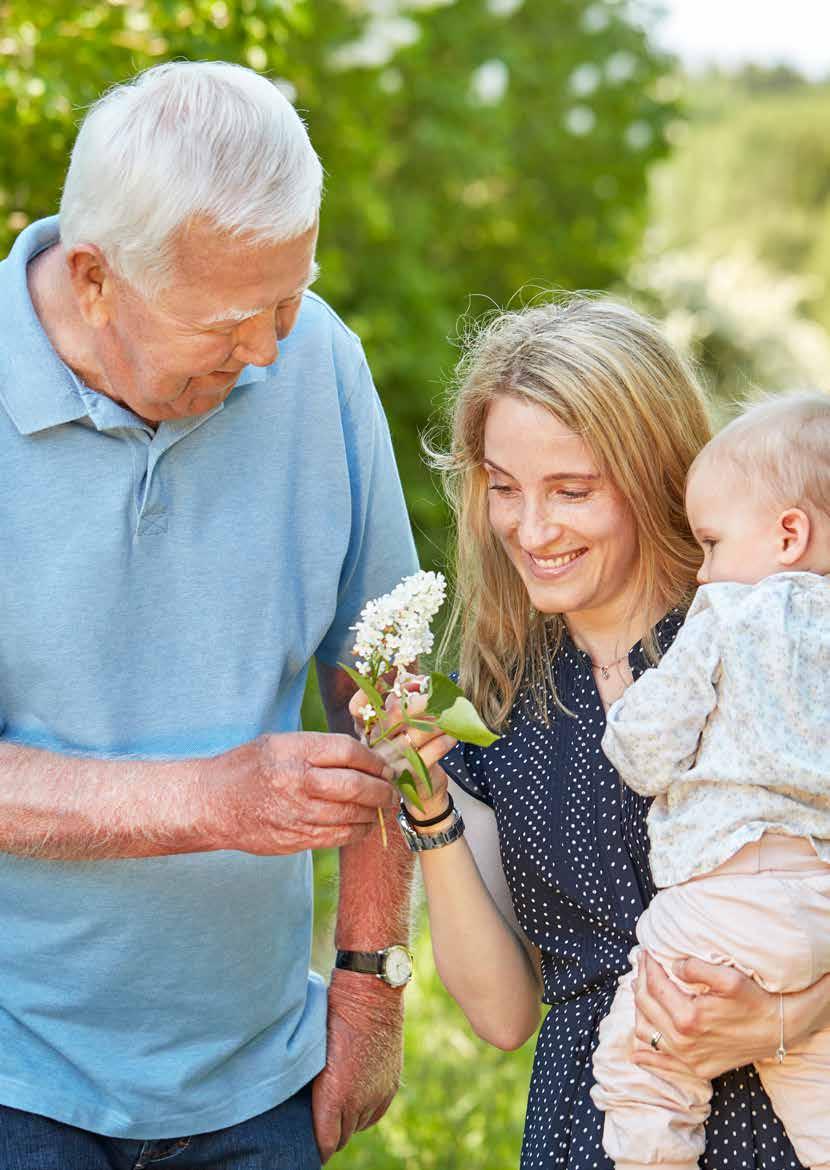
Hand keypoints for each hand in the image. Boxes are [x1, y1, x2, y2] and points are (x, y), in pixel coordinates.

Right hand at [208, 732, 397, 853]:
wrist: (212, 803)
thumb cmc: (248, 767)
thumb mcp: (279, 743)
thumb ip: (318, 748)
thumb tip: (364, 756)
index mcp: (292, 752)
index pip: (348, 751)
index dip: (373, 760)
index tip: (384, 765)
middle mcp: (295, 783)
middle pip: (356, 786)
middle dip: (383, 789)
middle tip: (393, 790)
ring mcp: (295, 815)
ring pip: (352, 815)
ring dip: (374, 812)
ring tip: (382, 806)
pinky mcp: (294, 840)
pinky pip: (338, 837)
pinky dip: (357, 831)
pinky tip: (362, 823)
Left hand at [312, 968, 403, 1161]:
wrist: (371, 995)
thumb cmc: (333, 1016)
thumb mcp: (311, 1051)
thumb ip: (311, 1083)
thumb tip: (302, 1102)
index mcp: (335, 1095)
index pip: (326, 1142)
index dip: (316, 1148)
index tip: (307, 1146)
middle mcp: (359, 1100)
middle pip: (342, 1136)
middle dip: (330, 1133)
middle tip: (317, 1123)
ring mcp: (378, 1093)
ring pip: (359, 1125)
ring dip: (348, 1121)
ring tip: (335, 1110)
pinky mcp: (391, 1084)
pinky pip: (376, 1114)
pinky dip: (364, 1113)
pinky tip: (355, 1102)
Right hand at [348, 688, 456, 817]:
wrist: (421, 795)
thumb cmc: (409, 753)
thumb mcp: (399, 730)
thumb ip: (401, 705)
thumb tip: (417, 679)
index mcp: (367, 732)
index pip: (357, 708)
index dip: (367, 692)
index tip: (387, 680)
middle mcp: (374, 747)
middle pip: (392, 717)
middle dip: (417, 702)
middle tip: (435, 696)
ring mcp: (390, 763)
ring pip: (415, 734)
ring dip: (436, 721)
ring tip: (450, 714)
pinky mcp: (410, 777)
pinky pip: (430, 753)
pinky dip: (444, 742)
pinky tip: (452, 736)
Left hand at [632, 951, 778, 1078]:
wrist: (780, 1030)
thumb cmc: (755, 1000)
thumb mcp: (729, 978)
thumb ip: (696, 968)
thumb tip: (672, 966)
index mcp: (689, 1017)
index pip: (655, 986)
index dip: (648, 966)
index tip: (647, 952)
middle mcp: (684, 1042)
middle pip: (646, 1007)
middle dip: (640, 981)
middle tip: (642, 964)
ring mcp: (689, 1059)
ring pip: (647, 1033)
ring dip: (640, 1010)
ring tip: (641, 990)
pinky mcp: (697, 1068)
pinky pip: (662, 1063)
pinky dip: (647, 1055)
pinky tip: (636, 1051)